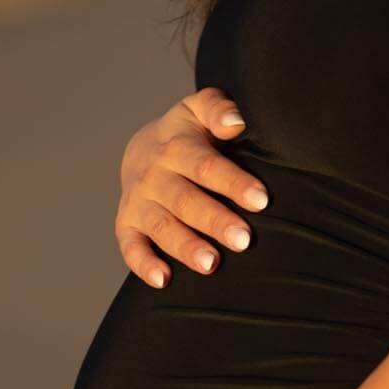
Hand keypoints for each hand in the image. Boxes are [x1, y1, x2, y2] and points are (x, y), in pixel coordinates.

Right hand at [116, 86, 269, 288]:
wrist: (142, 149)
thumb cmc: (188, 132)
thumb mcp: (200, 110)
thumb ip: (219, 109)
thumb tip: (236, 122)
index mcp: (176, 147)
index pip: (206, 166)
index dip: (233, 183)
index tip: (261, 200)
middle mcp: (154, 176)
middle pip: (185, 201)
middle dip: (214, 221)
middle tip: (244, 240)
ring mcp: (139, 202)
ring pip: (161, 226)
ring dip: (185, 246)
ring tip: (211, 264)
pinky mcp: (127, 224)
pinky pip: (130, 246)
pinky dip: (143, 264)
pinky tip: (164, 280)